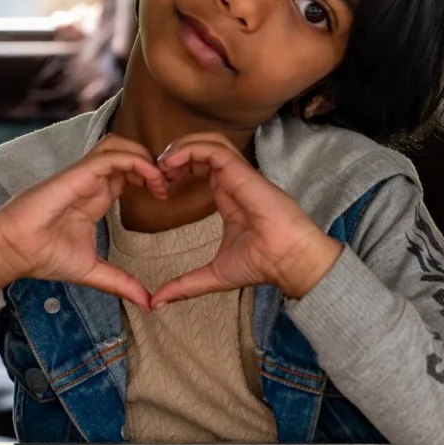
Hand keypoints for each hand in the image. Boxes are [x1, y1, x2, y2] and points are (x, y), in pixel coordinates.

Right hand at [0, 135, 167, 306]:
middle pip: (125, 152)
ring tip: (160, 180)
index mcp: (93, 197)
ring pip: (118, 146)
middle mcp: (89, 182)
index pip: (126, 173)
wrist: (12, 252)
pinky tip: (150, 178)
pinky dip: (134, 161)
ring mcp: (82, 176)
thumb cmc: (42, 256)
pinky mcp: (75, 175)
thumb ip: (120, 283)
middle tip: (168, 184)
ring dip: (144, 157)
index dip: (149, 177)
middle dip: (152, 162)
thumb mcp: (92, 271)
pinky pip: (110, 157)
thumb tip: (147, 303)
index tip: (165, 196)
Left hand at [150, 133, 341, 305]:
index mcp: (229, 196)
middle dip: (176, 152)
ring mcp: (239, 174)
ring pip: (209, 141)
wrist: (287, 261)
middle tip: (156, 172)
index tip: (160, 186)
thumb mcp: (213, 275)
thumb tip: (157, 302)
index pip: (203, 166)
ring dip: (182, 146)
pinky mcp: (243, 173)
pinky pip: (215, 149)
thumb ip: (184, 285)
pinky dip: (191, 150)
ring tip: (163, 165)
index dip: (179, 168)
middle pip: (204, 147)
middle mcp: (234, 180)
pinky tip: (172, 163)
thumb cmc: (261, 264)